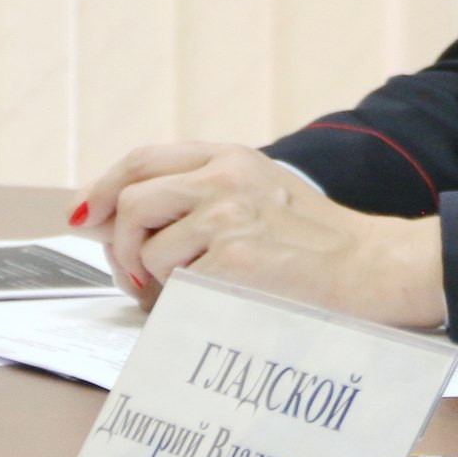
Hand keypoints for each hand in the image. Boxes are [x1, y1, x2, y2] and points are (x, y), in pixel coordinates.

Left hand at [72, 142, 446, 328]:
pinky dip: (183, 299)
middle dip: (119, 244)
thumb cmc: (317, 241)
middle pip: (131, 202)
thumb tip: (111, 220)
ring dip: (155, 277)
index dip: (103, 188)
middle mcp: (225, 178)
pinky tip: (218, 297)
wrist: (372, 266)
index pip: (142, 161)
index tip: (86, 217)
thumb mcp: (261, 193)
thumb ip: (199, 194)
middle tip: (135, 273)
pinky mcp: (232, 259)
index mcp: (231, 157)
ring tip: (191, 288)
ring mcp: (228, 217)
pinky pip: (174, 284)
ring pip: (147, 249)